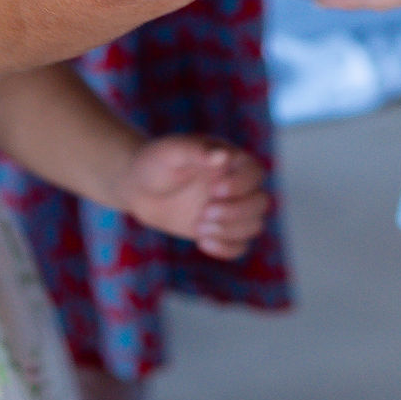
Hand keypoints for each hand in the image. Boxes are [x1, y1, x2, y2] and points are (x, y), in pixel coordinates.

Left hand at [121, 137, 269, 258]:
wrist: (139, 188)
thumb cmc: (155, 163)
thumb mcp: (171, 151)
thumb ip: (196, 151)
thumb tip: (224, 155)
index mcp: (231, 160)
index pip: (256, 173)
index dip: (242, 185)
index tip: (214, 190)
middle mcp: (237, 184)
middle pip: (261, 202)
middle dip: (236, 212)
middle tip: (204, 213)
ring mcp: (231, 209)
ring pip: (254, 225)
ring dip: (230, 231)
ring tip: (198, 227)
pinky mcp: (221, 230)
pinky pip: (241, 245)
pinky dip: (226, 248)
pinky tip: (201, 241)